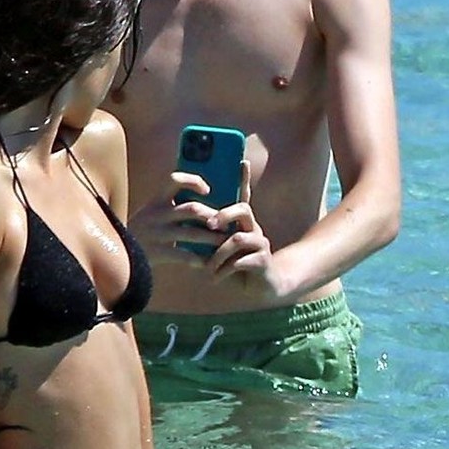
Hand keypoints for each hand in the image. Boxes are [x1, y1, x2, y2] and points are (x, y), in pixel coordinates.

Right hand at [130, 173, 220, 257]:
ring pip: (192, 233)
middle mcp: (157, 214)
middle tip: (225, 224)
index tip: (207, 190)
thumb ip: (171, 207)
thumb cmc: (142, 234)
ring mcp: (157, 233)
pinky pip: (183, 255)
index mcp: (157, 201)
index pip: (175, 180)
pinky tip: (206, 262)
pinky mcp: (157, 252)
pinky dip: (197, 259)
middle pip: (191, 209)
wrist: (118, 256)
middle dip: (212, 216)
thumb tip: (204, 204)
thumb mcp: (151, 214)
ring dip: (211, 238)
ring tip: (224, 242)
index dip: (194, 181)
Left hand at [204, 159, 286, 298]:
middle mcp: (253, 229)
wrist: (261, 288)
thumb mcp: (219, 249)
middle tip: (210, 225)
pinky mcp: (263, 261)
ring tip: (208, 269)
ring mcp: (260, 244)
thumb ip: (208, 237)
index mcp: (241, 223)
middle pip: (243, 210)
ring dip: (218, 255)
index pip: (243, 196)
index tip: (241, 160)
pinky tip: (215, 278)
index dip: (243, 179)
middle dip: (225, 214)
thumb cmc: (235, 266)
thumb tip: (185, 226)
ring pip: (238, 239)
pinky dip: (224, 271)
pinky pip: (241, 261)